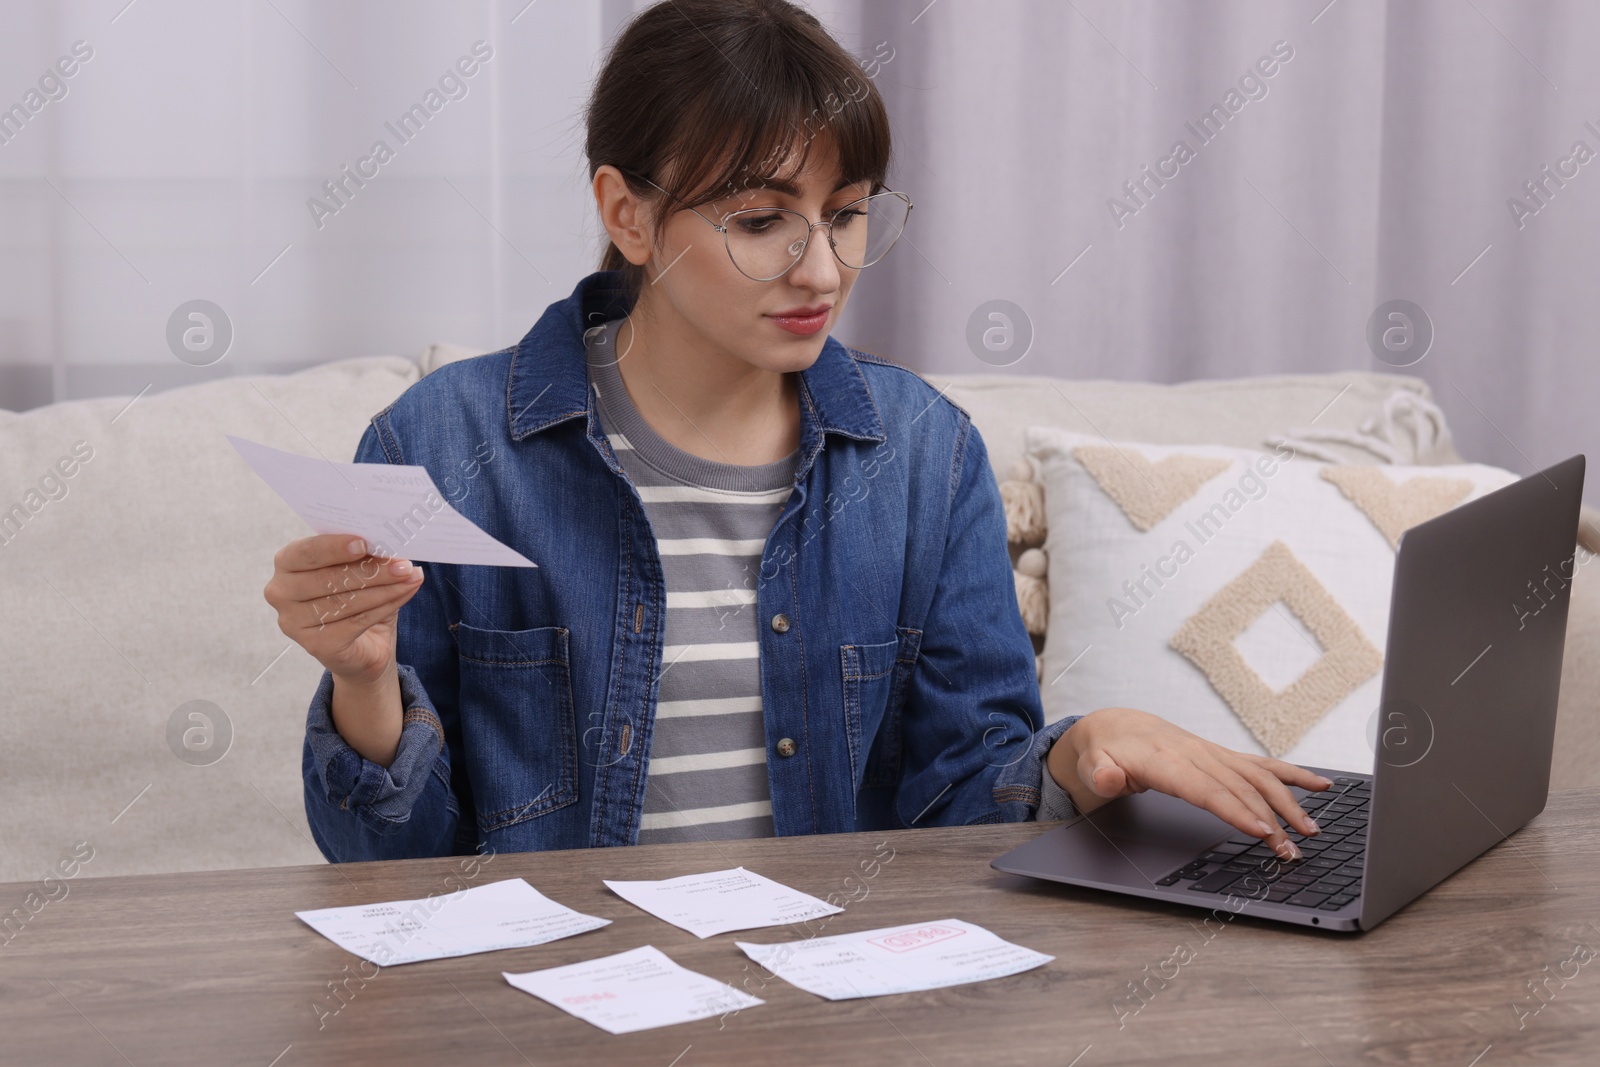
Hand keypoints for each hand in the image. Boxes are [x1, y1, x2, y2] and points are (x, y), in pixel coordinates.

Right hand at [263, 533, 425, 685]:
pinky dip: (385, 606)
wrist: (363, 645)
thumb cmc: (357, 596)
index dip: (335, 547)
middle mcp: (281, 592)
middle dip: (372, 569)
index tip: (364, 543)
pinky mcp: (315, 645)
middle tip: (403, 563)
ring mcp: (293, 621)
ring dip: (386, 587)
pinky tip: (405, 593)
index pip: (307, 552)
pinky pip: (356, 622)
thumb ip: (364, 555)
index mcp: (287, 563)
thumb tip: (389, 543)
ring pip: (346, 600)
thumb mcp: (359, 569)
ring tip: (412, 576)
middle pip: (330, 578)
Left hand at [1045, 707, 1329, 859]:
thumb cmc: (1105, 751)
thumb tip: (1109, 777)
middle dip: (1271, 819)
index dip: (1236, 810)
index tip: (1262, 830)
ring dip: (1288, 803)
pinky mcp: (1222, 756)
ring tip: (1311, 831)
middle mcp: (1196, 755)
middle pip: (1241, 789)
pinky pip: (1262, 764)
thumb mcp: (1090, 764)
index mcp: (1166, 762)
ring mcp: (1213, 753)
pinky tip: (1320, 786)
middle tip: (1292, 850)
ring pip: (1258, 777)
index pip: (1207, 790)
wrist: (1115, 727)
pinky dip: (1292, 774)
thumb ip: (1100, 774)